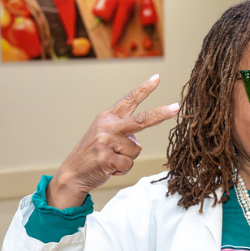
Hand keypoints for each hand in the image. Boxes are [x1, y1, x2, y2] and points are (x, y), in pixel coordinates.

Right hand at [47, 74, 179, 208]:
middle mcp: (107, 126)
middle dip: (160, 114)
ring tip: (112, 159)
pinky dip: (122, 170)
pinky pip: (128, 164)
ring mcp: (106, 141)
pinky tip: (109, 168)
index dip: (144, 89)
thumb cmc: (94, 154)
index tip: (157, 78)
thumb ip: (123, 133)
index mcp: (108, 117)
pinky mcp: (106, 157)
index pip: (129, 100)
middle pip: (141, 120)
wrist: (73, 172)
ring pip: (136, 150)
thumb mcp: (104, 135)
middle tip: (176, 107)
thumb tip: (137, 142)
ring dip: (127, 159)